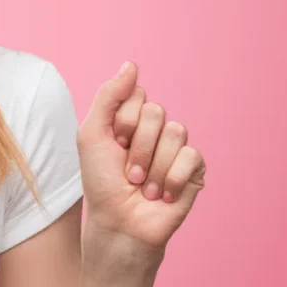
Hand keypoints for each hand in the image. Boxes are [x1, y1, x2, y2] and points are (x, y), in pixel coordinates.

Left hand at [76, 62, 205, 251]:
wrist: (119, 223)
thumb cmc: (101, 182)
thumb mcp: (92, 134)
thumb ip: (109, 96)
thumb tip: (131, 64)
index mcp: (131, 118)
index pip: (137, 95)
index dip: (122, 121)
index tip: (112, 143)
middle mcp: (155, 129)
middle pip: (156, 111)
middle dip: (137, 146)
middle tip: (127, 171)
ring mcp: (175, 148)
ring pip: (175, 131)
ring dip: (152, 165)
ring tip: (142, 186)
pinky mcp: (194, 169)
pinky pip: (191, 156)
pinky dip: (171, 178)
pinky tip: (162, 195)